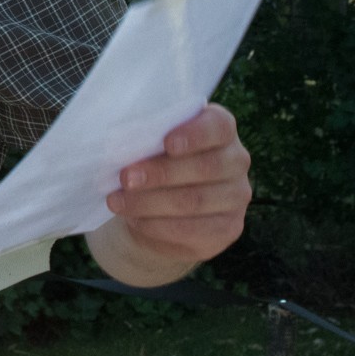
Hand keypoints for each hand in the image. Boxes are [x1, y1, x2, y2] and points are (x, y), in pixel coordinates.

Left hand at [102, 103, 252, 270]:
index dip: (195, 134)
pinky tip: (135, 220)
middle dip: (160, 173)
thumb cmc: (152, 159)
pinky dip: (158, 225)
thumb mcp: (150, 142)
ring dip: (150, 202)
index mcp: (220, 127)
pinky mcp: (229, 227)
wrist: (159, 207)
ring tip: (117, 201)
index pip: (219, 126)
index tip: (167, 143)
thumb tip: (121, 142)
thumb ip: (146, 137)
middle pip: (205, 167)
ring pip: (195, 200)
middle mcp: (236, 160)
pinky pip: (193, 229)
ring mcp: (236, 195)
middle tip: (125, 178)